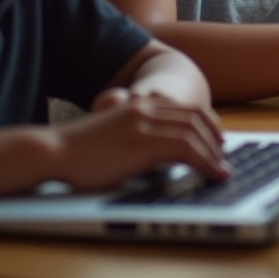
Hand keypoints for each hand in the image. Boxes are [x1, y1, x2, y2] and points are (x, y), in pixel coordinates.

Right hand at [51, 92, 230, 190]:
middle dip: (214, 138)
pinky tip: (211, 173)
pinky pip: (185, 148)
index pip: (186, 108)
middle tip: (224, 156)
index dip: (207, 123)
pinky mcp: (142, 142)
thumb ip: (139, 140)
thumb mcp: (115, 139)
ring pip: (194, 133)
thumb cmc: (78, 153)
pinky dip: (204, 161)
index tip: (217, 139)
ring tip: (221, 170)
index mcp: (140, 104)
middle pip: (195, 118)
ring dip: (213, 153)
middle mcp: (146, 108)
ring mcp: (145, 123)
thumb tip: (162, 158)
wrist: (54, 151)